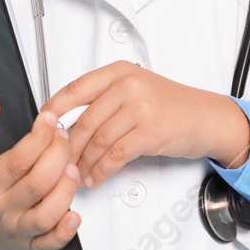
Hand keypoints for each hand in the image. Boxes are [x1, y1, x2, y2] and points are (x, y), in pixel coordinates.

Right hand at [0, 94, 81, 249]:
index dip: (39, 137)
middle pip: (38, 184)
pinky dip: (65, 232)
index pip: (18, 161)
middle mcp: (1, 209)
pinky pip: (49, 244)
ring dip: (66, 190)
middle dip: (58, 155)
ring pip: (47, 215)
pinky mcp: (26, 244)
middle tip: (63, 136)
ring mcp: (15, 229)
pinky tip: (74, 214)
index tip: (48, 119)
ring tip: (71, 167)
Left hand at [41, 61, 249, 189]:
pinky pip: (115, 155)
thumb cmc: (172, 105)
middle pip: (84, 120)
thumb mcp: (137, 88)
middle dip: (69, 146)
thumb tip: (69, 121)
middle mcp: (128, 85)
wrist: (207, 117)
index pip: (76, 88)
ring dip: (84, 162)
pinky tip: (96, 177)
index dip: (55, 107)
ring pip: (98, 140)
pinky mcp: (150, 131)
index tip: (42, 124)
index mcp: (120, 72)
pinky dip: (102, 170)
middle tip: (60, 161)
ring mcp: (140, 107)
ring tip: (77, 174)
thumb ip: (107, 98)